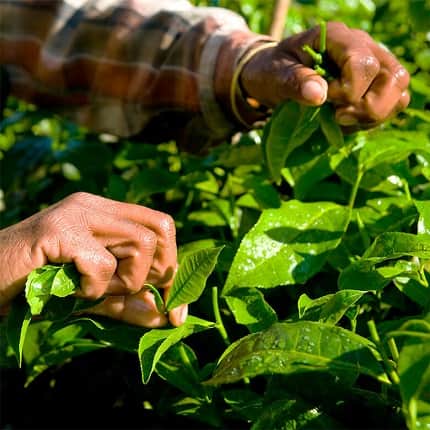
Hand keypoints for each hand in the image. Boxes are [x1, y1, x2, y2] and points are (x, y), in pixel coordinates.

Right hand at [0, 192, 186, 326]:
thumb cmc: (39, 289)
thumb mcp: (95, 295)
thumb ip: (131, 302)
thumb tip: (169, 317)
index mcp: (105, 213)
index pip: (161, 225)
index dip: (173, 267)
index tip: (175, 310)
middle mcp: (93, 205)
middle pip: (160, 229)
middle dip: (155, 272)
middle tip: (122, 292)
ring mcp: (76, 214)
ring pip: (141, 243)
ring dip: (122, 281)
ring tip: (88, 288)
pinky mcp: (60, 231)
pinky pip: (103, 264)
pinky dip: (92, 289)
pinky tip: (68, 289)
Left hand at [240, 22, 409, 128]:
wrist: (273, 76)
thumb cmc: (272, 72)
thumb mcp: (274, 76)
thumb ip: (295, 82)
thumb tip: (319, 95)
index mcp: (337, 37)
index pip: (363, 63)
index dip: (348, 90)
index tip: (325, 101)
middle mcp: (362, 46)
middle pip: (393, 76)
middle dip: (368, 106)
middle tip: (337, 117)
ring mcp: (372, 65)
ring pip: (398, 90)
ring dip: (374, 115)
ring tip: (343, 121)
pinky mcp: (372, 85)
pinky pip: (392, 103)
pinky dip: (374, 119)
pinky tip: (349, 123)